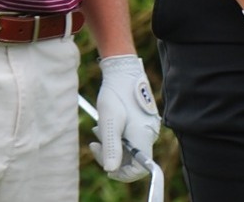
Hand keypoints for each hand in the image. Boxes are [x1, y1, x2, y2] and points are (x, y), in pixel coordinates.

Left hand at [90, 54, 160, 181]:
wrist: (122, 70)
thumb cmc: (115, 93)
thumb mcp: (109, 121)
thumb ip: (111, 146)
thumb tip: (111, 170)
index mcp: (144, 137)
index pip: (139, 169)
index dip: (123, 173)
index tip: (106, 168)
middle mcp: (149, 135)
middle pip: (132, 159)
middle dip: (112, 154)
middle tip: (95, 143)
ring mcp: (147, 128)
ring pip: (129, 148)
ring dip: (111, 143)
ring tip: (98, 127)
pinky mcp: (142, 122)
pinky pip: (130, 137)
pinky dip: (116, 135)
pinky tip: (106, 123)